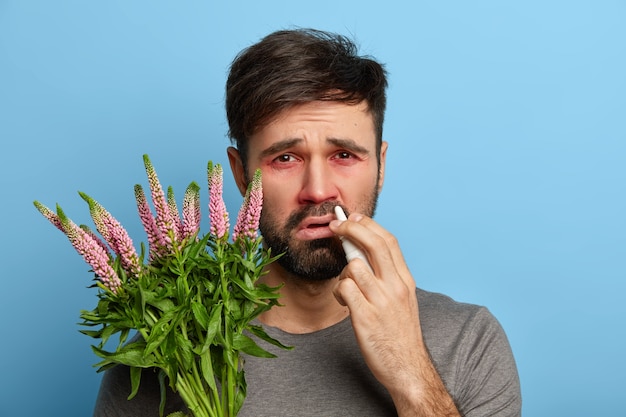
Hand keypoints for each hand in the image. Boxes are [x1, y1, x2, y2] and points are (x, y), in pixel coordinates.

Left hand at [329, 213, 458, 416]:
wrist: (408, 368)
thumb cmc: (400, 334)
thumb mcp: (403, 300)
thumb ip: (388, 277)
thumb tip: (365, 253)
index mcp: (405, 280)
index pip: (388, 240)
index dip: (368, 224)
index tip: (353, 217)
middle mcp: (395, 287)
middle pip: (373, 244)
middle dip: (351, 228)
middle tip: (336, 225)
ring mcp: (381, 301)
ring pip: (354, 266)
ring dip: (343, 271)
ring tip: (346, 287)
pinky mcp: (365, 317)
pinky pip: (344, 289)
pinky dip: (339, 292)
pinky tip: (343, 302)